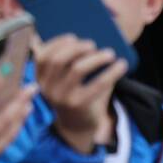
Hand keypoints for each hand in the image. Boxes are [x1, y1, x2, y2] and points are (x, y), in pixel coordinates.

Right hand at [33, 35, 126, 153]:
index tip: (73, 37)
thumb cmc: (75, 94)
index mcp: (40, 79)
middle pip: (59, 60)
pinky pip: (97, 84)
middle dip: (77, 48)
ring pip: (77, 69)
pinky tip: (122, 65)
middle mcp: (47, 88)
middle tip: (93, 44)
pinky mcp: (79, 105)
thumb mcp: (66, 80)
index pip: (42, 57)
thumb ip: (70, 62)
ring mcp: (62, 97)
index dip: (57, 43)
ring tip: (110, 53)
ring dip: (96, 58)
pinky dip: (111, 72)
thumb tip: (93, 41)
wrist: (78, 126)